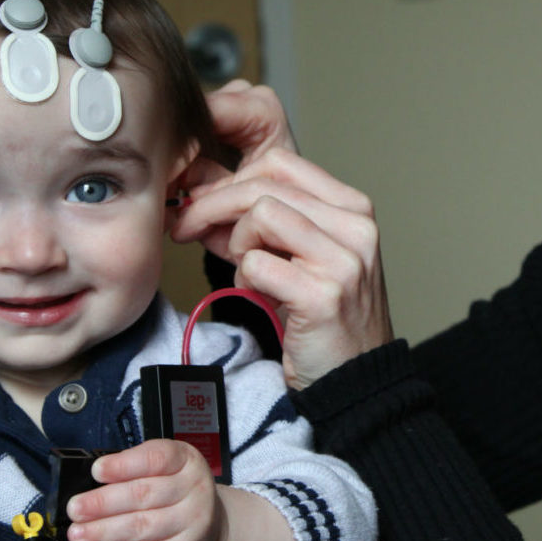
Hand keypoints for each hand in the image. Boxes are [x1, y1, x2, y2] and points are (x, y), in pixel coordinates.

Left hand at [64, 439, 222, 540]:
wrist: (209, 528)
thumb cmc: (174, 493)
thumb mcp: (162, 468)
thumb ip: (131, 468)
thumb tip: (89, 482)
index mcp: (186, 461)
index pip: (156, 459)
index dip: (123, 465)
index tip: (96, 470)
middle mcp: (194, 490)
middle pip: (144, 495)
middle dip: (103, 503)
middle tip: (76, 509)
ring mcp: (191, 525)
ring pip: (140, 528)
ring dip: (102, 533)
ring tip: (77, 533)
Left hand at [178, 85, 393, 388]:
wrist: (355, 378)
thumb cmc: (323, 317)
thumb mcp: (299, 255)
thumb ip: (259, 223)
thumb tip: (198, 195)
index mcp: (353, 208)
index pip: (279, 162)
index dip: (231, 178)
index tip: (203, 202)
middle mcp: (356, 227)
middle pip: (263, 184)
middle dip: (212, 205)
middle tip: (185, 227)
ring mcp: (344, 261)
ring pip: (260, 215)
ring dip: (237, 244)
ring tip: (247, 273)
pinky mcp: (324, 295)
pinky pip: (257, 264)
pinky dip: (245, 281)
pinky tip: (259, 297)